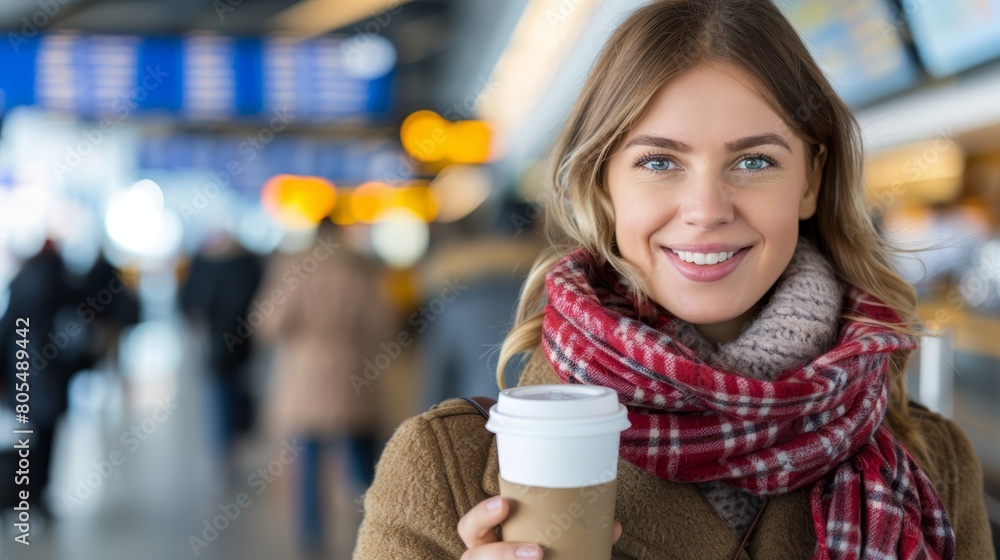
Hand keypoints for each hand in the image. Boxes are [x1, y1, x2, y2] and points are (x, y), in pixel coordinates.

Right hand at [458, 496, 622, 558]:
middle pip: (472, 558)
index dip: (483, 515)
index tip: (506, 503)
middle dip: (500, 555)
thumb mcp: (555, 544)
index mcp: (489, 542)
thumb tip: (612, 526)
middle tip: (537, 552)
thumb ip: (577, 537)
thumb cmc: (544, 557)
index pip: (471, 527)